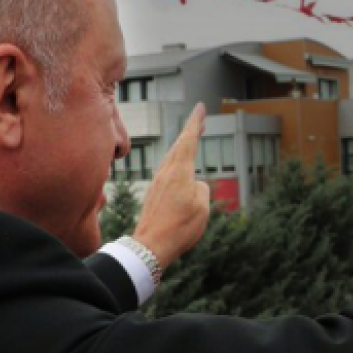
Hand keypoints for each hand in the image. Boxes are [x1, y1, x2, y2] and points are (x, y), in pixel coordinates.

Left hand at [131, 102, 211, 266]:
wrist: (151, 245)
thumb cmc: (179, 227)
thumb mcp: (201, 207)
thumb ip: (201, 190)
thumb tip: (194, 186)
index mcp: (179, 171)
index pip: (188, 140)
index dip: (195, 122)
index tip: (200, 107)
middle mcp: (166, 173)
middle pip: (179, 145)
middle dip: (190, 131)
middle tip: (199, 120)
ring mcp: (158, 183)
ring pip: (172, 158)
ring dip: (183, 147)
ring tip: (192, 140)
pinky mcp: (155, 193)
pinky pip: (168, 171)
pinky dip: (177, 162)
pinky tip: (180, 168)